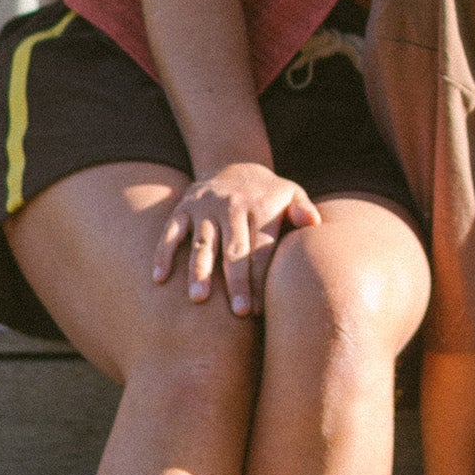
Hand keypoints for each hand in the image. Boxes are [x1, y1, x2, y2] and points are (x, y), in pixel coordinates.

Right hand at [151, 162, 321, 316]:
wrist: (232, 163)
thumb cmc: (267, 194)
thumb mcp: (291, 193)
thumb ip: (303, 210)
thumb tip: (314, 223)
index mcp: (260, 208)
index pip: (261, 249)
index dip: (261, 280)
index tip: (260, 309)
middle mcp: (232, 207)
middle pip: (235, 250)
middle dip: (237, 281)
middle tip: (239, 311)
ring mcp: (205, 208)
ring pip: (203, 243)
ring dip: (199, 271)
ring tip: (199, 299)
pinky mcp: (183, 207)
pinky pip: (171, 232)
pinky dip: (164, 253)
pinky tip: (159, 278)